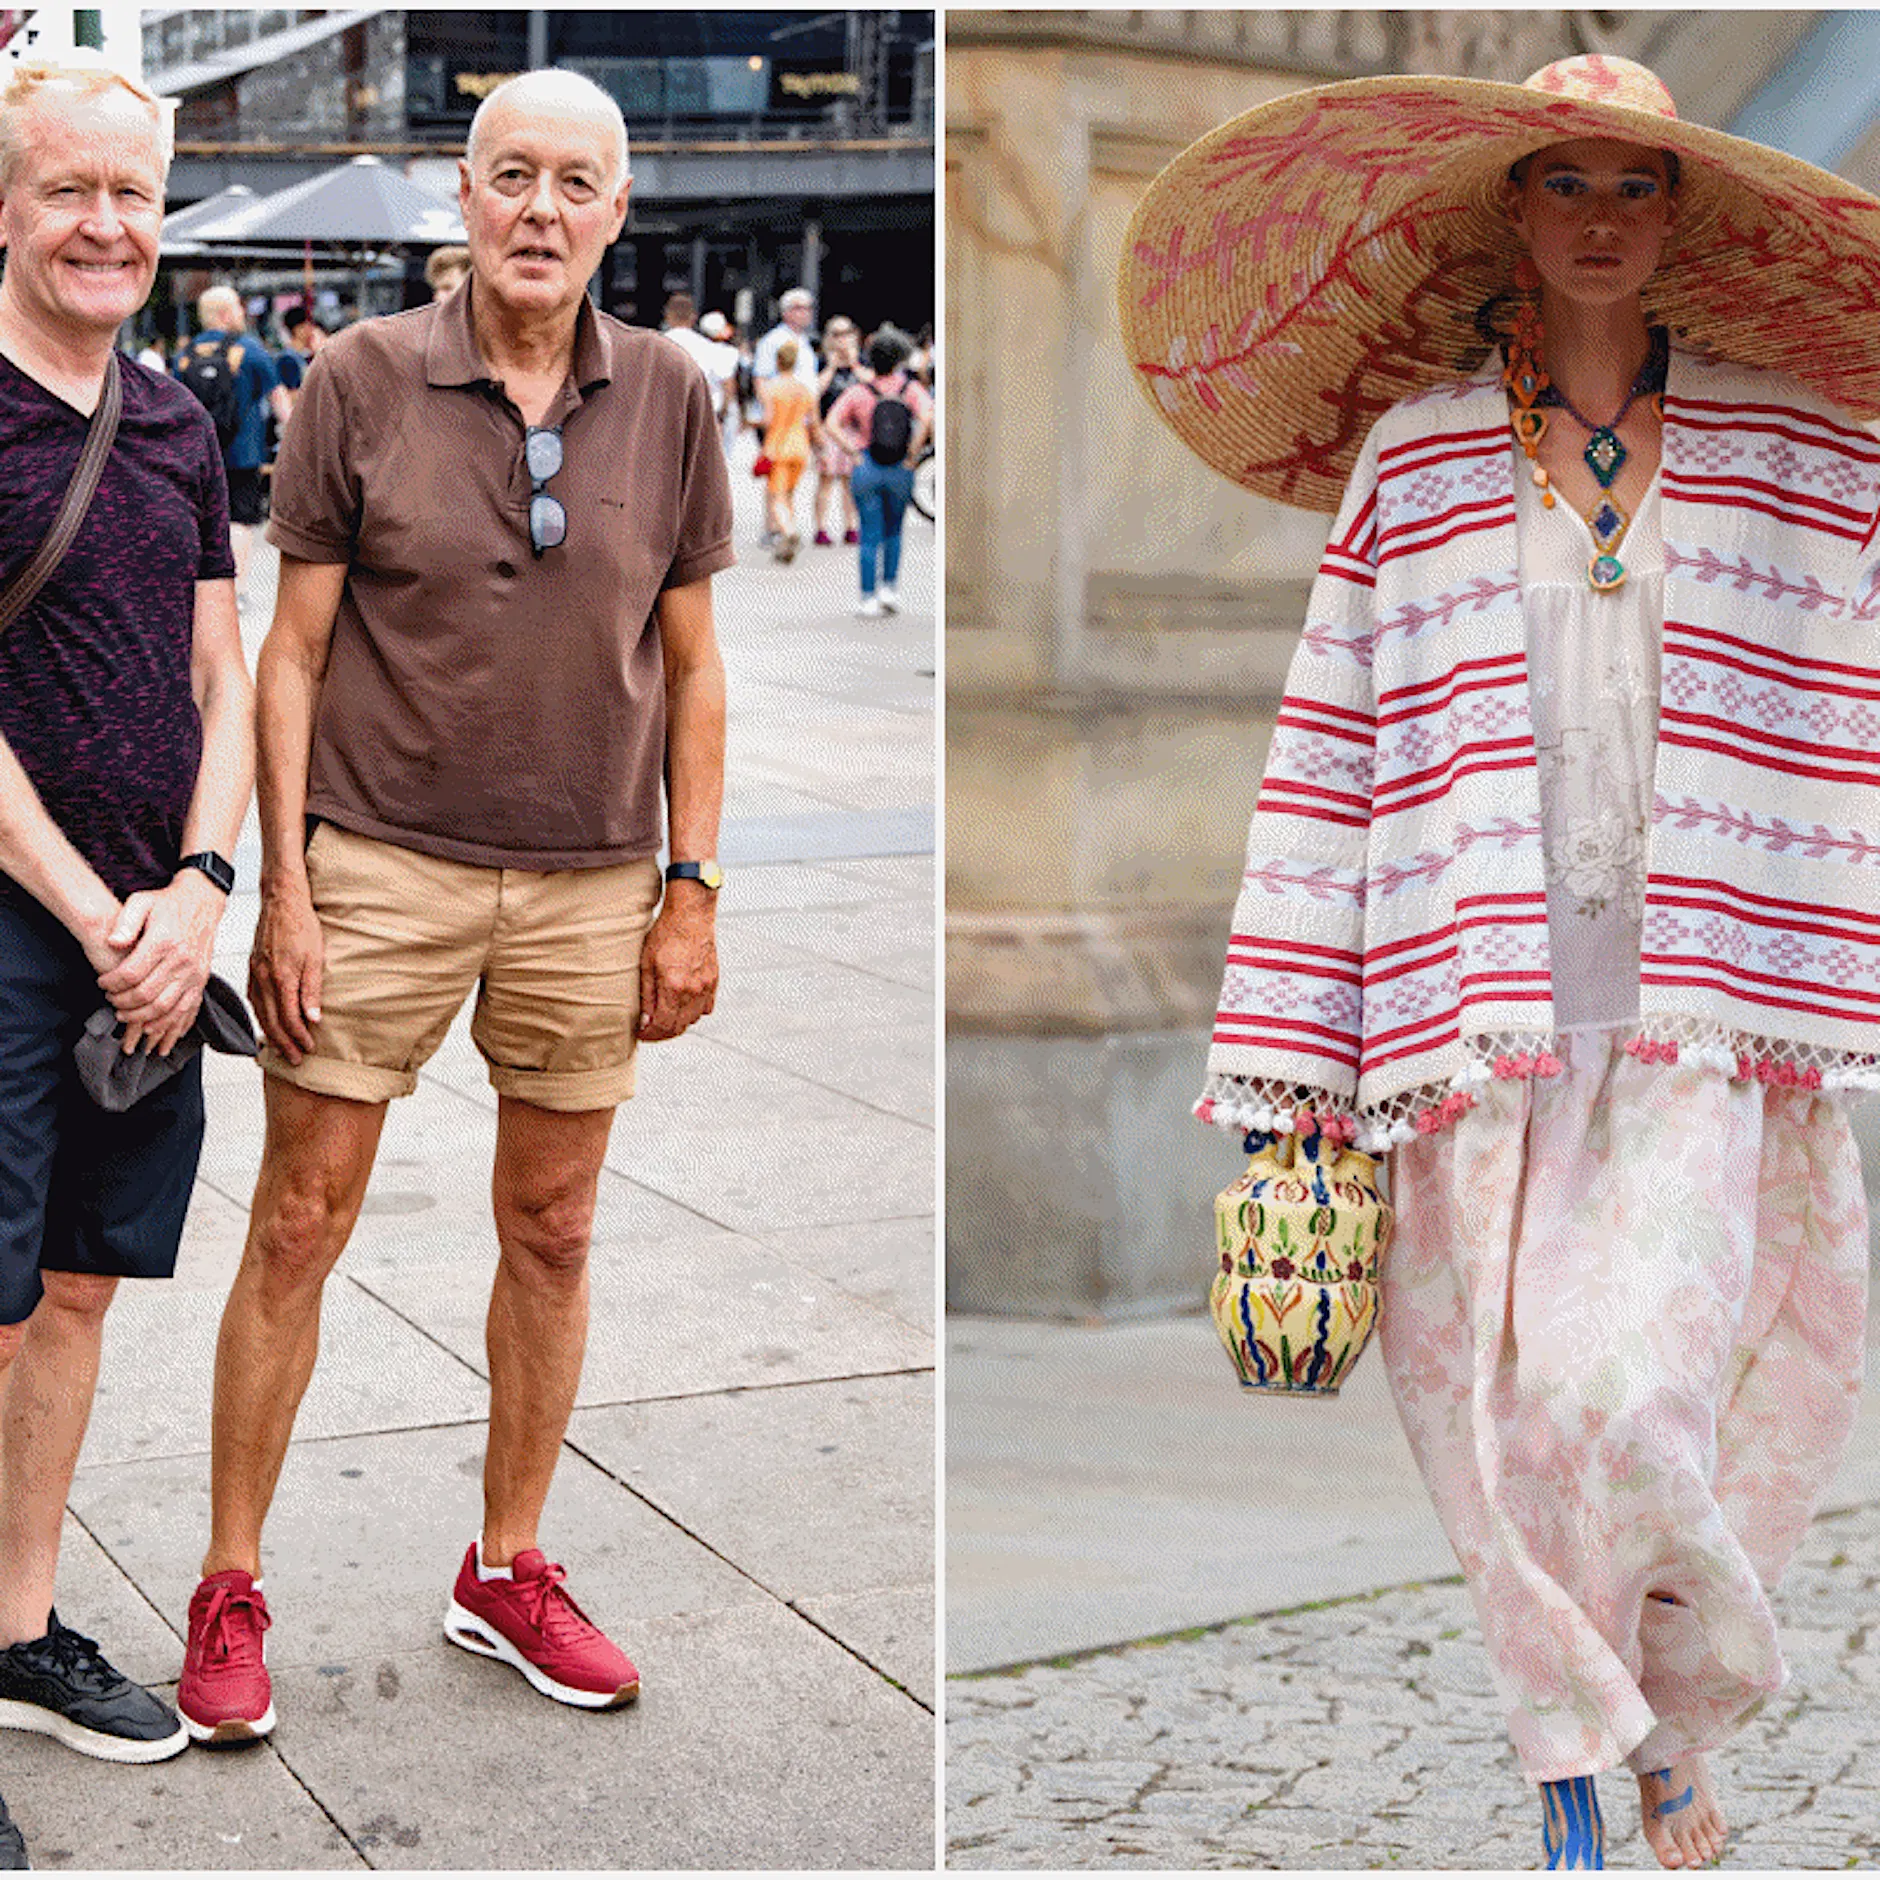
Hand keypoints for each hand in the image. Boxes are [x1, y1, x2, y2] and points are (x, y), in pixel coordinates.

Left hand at [95, 872, 223, 1055]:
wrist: (202, 902)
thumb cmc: (168, 903)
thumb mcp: (141, 902)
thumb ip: (125, 922)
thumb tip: (113, 942)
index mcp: (164, 941)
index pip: (131, 974)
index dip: (111, 983)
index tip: (102, 982)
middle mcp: (182, 960)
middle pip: (146, 994)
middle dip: (122, 1002)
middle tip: (110, 999)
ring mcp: (194, 973)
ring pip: (164, 1007)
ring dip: (140, 1016)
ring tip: (124, 1013)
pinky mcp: (200, 981)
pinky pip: (184, 1010)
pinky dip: (165, 1022)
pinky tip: (150, 1024)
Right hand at [247, 877, 325, 1062]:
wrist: (281, 902)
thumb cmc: (301, 925)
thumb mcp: (316, 957)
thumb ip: (312, 990)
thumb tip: (313, 1018)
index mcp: (282, 978)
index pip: (290, 1018)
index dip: (299, 1037)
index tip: (309, 1048)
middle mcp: (264, 979)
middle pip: (272, 1021)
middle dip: (284, 1043)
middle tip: (295, 1059)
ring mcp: (256, 974)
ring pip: (260, 1012)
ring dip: (271, 1033)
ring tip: (281, 1047)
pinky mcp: (253, 968)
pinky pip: (254, 999)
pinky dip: (260, 1016)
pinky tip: (266, 1021)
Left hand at [637, 890, 717, 1040]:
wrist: (691, 915)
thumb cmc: (665, 934)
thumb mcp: (646, 963)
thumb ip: (646, 995)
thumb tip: (645, 1021)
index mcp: (674, 986)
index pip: (663, 1025)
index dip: (650, 1034)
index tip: (641, 1033)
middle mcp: (693, 990)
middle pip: (679, 1027)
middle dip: (662, 1032)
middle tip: (649, 1029)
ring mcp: (706, 986)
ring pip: (693, 1019)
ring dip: (678, 1023)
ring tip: (664, 1017)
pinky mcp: (714, 980)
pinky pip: (706, 1008)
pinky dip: (694, 1012)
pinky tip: (682, 1005)